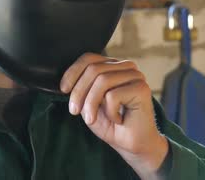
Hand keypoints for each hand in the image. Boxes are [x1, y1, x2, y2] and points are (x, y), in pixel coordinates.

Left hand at [60, 53, 168, 179]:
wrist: (132, 145)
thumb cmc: (111, 124)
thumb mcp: (89, 103)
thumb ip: (82, 88)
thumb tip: (67, 81)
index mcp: (113, 66)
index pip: (89, 59)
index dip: (73, 72)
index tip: (63, 89)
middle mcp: (125, 67)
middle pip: (93, 69)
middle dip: (79, 92)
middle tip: (74, 111)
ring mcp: (135, 76)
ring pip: (102, 80)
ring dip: (91, 103)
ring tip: (91, 119)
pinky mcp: (141, 88)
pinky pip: (113, 95)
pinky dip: (109, 111)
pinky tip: (117, 120)